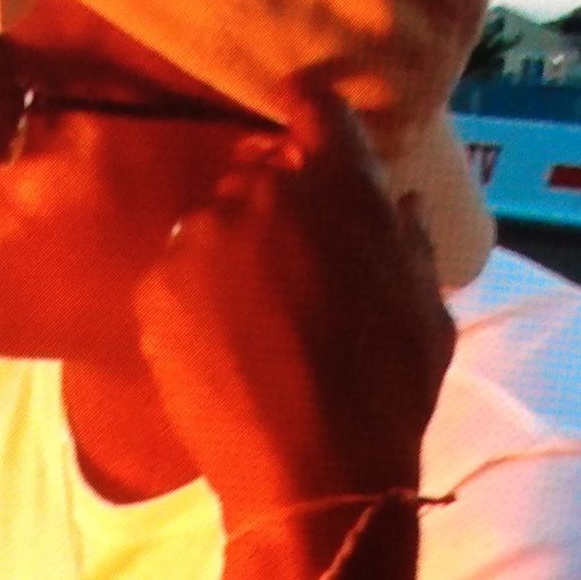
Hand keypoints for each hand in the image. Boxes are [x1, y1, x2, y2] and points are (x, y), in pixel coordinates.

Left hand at [133, 90, 453, 579]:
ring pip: (214, 223)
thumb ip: (405, 238)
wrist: (311, 472)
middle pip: (258, 169)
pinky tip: (219, 344)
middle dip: (274, 203)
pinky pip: (177, 272)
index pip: (314, 107)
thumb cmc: (387, 388)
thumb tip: (393, 202)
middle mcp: (260, 191)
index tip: (309, 135)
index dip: (312, 118)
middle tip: (291, 263)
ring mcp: (200, 235)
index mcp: (335, 183)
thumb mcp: (426, 307)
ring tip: (252, 318)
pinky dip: (193, 296)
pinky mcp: (155, 283)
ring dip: (231, 251)